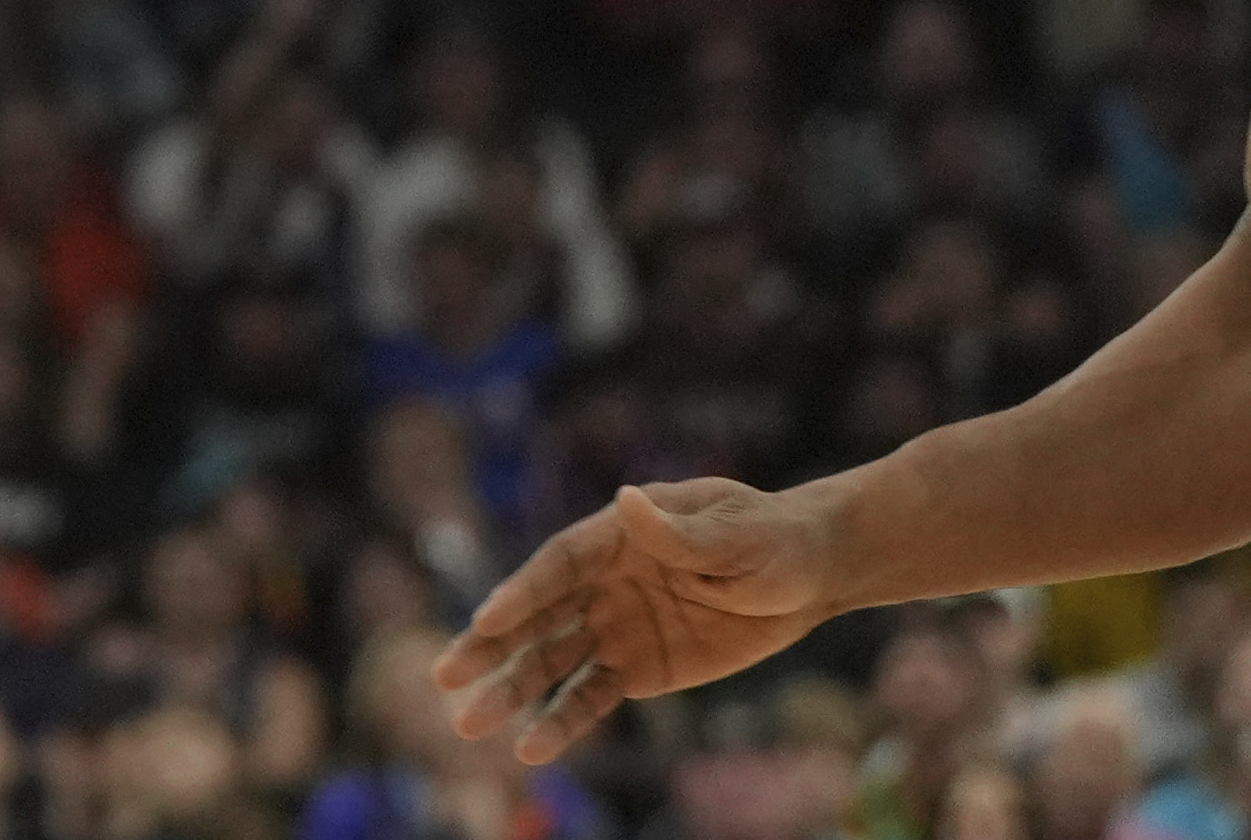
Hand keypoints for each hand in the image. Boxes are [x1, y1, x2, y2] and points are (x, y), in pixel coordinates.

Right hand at [434, 479, 850, 762]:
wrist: (806, 575)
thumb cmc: (768, 538)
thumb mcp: (733, 531)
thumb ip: (679, 532)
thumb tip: (627, 502)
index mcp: (614, 537)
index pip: (558, 566)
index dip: (523, 592)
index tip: (488, 620)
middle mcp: (600, 583)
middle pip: (535, 618)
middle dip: (489, 648)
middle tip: (444, 677)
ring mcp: (614, 627)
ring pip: (551, 664)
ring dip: (511, 692)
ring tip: (468, 726)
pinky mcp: (637, 670)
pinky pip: (592, 699)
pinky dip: (561, 723)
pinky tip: (530, 748)